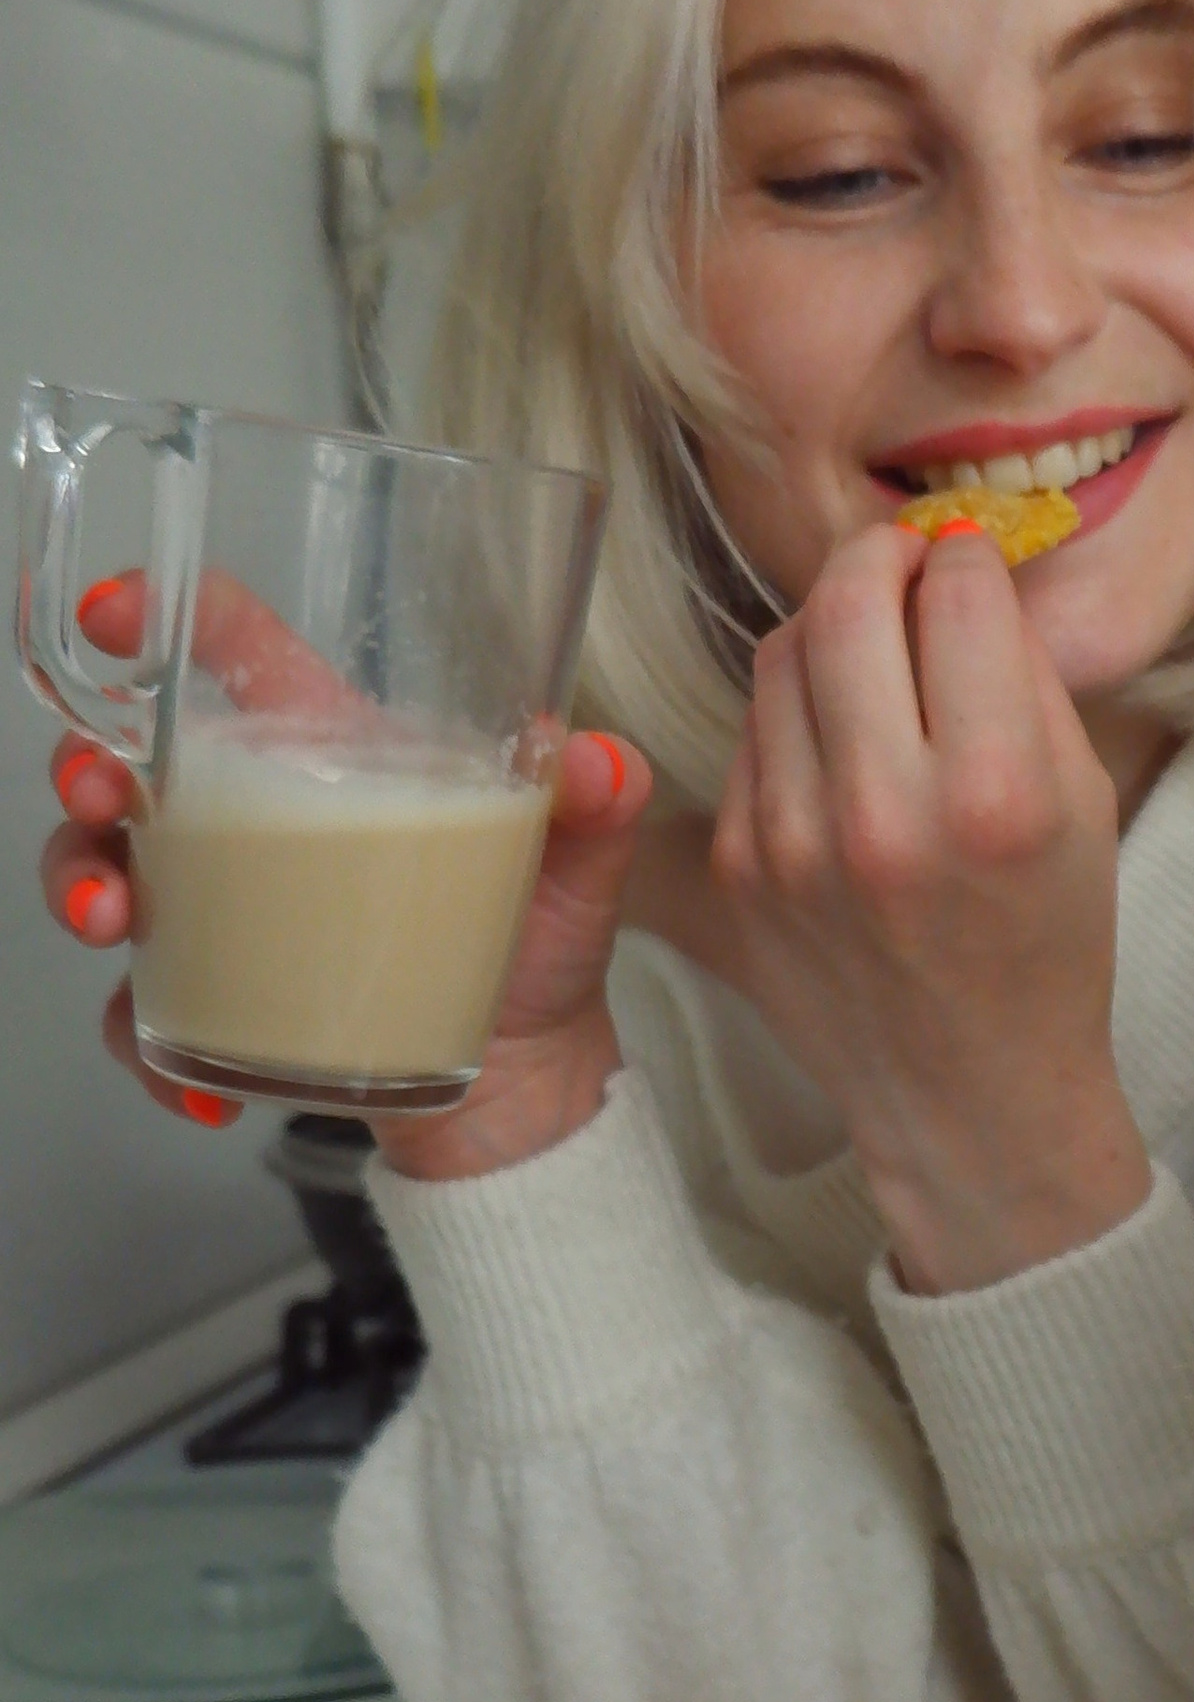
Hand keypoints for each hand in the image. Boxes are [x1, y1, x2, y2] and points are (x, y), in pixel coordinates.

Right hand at [39, 570, 649, 1172]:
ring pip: (107, 874)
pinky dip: (151, 1051)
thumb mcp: (577, 872)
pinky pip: (146, 1018)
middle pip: (131, 761)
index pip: (238, 656)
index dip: (167, 615)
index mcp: (335, 756)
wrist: (529, 1085)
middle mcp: (261, 821)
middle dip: (85, 768)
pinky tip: (198, 1087)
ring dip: (82, 888)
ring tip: (112, 925)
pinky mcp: (221, 1001)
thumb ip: (596, 808)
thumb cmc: (537, 948)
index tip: (118, 614)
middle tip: (97, 801)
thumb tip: (603, 765)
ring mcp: (227, 912)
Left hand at [709, 521, 1151, 1293]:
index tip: (972, 565)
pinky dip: (796, 705)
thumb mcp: (1080, 805)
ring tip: (872, 643)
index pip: (958, 595)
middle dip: (880, 559)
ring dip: (829, 622)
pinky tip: (840, 730)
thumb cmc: (1046, 948)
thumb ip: (1021, 678)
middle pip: (849, 603)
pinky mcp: (740, 868)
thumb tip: (961, 566)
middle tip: (906, 566)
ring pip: (782, 653)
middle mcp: (885, 817)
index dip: (968, 559)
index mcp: (996, 799)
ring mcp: (794, 846)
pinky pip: (754, 731)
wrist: (971, 1096)